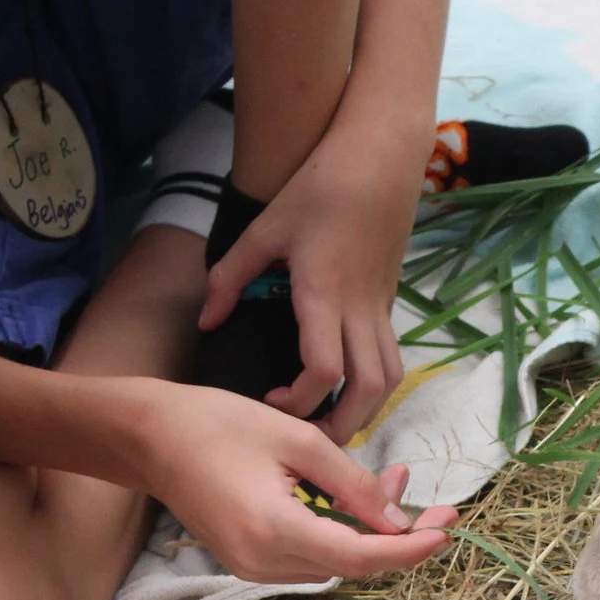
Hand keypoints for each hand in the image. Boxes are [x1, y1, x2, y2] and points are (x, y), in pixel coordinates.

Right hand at [105, 378, 455, 582]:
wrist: (148, 437)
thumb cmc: (217, 424)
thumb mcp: (297, 439)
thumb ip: (352, 483)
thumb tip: (398, 519)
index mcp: (276, 530)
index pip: (362, 558)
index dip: (410, 550)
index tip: (446, 531)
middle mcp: (263, 562)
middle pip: (352, 563)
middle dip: (394, 531)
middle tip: (423, 492)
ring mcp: (251, 568)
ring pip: (333, 560)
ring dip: (367, 528)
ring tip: (391, 480)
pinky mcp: (247, 561)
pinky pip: (308, 554)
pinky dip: (337, 530)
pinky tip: (351, 495)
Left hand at [200, 120, 425, 443]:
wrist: (379, 159)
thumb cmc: (319, 188)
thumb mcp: (263, 228)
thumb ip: (230, 277)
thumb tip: (208, 321)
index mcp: (325, 293)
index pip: (324, 370)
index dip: (300, 401)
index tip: (272, 402)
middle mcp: (361, 308)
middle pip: (369, 390)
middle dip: (343, 426)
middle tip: (310, 440)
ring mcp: (382, 306)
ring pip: (390, 379)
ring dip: (366, 411)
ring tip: (332, 423)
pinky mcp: (390, 301)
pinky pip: (390, 358)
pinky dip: (374, 385)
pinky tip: (348, 388)